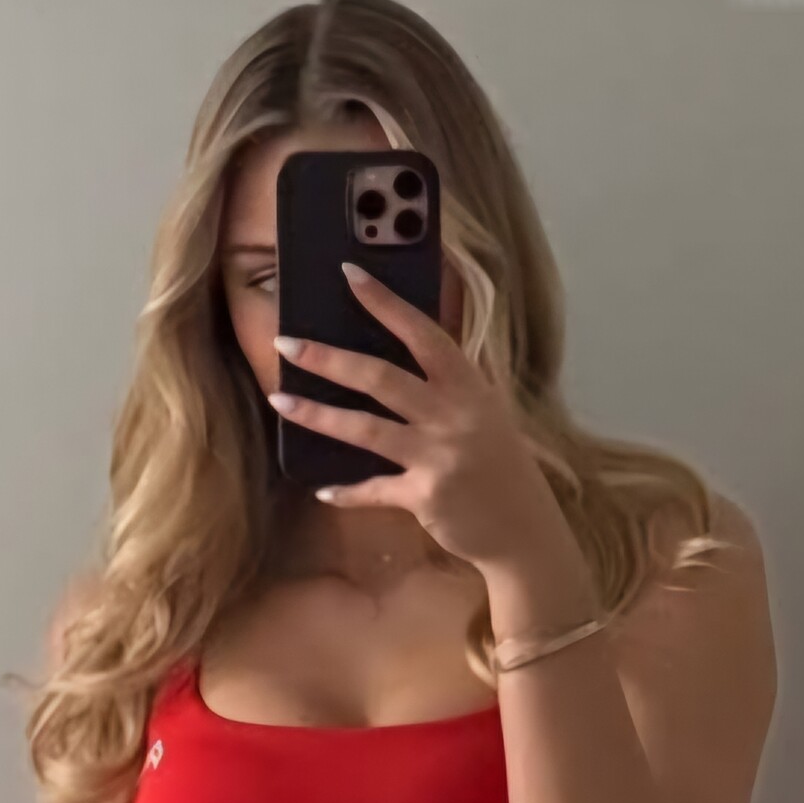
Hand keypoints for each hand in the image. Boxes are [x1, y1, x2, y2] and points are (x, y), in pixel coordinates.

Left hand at [269, 262, 561, 571]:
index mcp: (468, 386)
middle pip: (381, 378)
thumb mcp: (484, 414)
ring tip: (279, 401)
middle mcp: (453, 415)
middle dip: (329, 359)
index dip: (386, 303)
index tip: (349, 274)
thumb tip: (401, 358)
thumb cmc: (500, 467)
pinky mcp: (425, 496)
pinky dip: (348, 492)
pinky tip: (323, 490)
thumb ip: (446, 389)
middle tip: (285, 345)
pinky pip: (375, 490)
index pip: (423, 333)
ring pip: (367, 429)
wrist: (523, 528)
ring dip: (319, 415)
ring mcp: (438, 456)